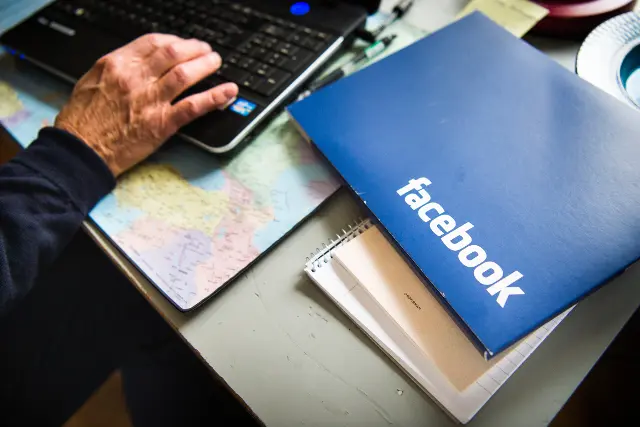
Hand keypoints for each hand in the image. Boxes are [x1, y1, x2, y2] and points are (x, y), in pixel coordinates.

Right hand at [54, 34, 237, 176]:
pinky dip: (214, 97)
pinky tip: (228, 92)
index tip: (184, 44)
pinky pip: (193, 107)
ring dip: (206, 65)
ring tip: (216, 62)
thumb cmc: (82, 121)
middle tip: (206, 51)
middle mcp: (135, 79)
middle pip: (173, 54)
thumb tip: (138, 62)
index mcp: (116, 64)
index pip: (153, 42)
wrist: (80, 151)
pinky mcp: (161, 124)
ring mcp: (150, 101)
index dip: (174, 40)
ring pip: (185, 74)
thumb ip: (116, 69)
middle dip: (194, 49)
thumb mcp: (91, 82)